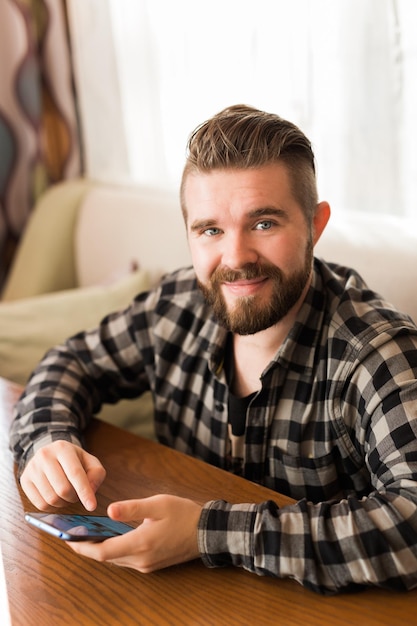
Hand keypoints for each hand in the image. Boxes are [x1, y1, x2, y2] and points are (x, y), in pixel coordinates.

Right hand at [20, 440, 105, 510]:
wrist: (50, 453)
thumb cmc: (73, 460)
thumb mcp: (89, 461)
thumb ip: (96, 474)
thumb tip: (90, 491)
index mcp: (63, 448)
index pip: (75, 473)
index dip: (85, 492)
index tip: (92, 506)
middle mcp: (45, 456)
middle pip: (63, 489)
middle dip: (74, 497)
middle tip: (77, 494)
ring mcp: (32, 468)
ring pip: (51, 499)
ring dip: (63, 503)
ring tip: (67, 494)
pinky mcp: (25, 480)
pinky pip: (40, 504)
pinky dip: (52, 507)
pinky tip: (56, 497)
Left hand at [69, 495, 201, 571]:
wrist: (207, 532)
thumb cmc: (183, 514)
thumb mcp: (158, 504)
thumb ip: (132, 508)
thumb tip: (109, 511)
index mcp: (141, 543)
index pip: (103, 552)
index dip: (83, 547)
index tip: (69, 539)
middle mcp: (141, 559)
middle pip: (107, 558)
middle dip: (88, 548)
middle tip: (73, 535)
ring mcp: (147, 565)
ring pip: (116, 560)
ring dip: (100, 550)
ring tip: (86, 535)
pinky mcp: (151, 565)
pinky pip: (126, 560)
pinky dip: (114, 551)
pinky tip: (109, 538)